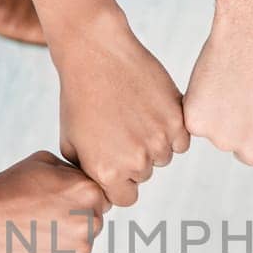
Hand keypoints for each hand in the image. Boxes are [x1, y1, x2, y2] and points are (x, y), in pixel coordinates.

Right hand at [0, 150, 107, 252]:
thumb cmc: (5, 189)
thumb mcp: (43, 162)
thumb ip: (74, 172)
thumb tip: (90, 184)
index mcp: (88, 191)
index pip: (99, 200)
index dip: (75, 201)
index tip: (52, 203)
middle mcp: (89, 223)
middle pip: (91, 225)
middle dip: (72, 223)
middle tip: (39, 220)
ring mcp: (78, 252)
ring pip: (79, 249)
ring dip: (62, 245)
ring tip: (30, 236)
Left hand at [56, 10, 188, 205]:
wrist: (96, 55)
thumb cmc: (78, 98)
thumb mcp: (70, 143)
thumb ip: (89, 173)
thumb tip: (104, 193)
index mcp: (107, 173)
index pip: (125, 197)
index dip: (119, 181)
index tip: (114, 159)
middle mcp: (135, 162)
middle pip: (144, 176)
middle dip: (135, 159)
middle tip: (120, 128)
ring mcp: (158, 141)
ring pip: (164, 157)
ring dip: (154, 143)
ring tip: (133, 116)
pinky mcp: (176, 119)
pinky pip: (181, 141)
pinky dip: (171, 130)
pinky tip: (150, 111)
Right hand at [184, 9, 252, 168]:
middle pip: (245, 150)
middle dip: (246, 128)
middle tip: (250, 94)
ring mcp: (223, 141)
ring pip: (220, 134)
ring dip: (223, 116)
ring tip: (235, 83)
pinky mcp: (197, 123)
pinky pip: (197, 120)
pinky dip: (203, 104)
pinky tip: (217, 80)